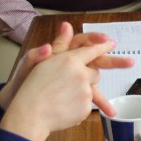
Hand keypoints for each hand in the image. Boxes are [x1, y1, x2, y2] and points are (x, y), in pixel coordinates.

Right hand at [0, 39, 132, 140]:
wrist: (29, 115)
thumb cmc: (30, 87)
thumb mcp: (42, 61)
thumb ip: (59, 44)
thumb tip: (67, 26)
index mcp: (70, 60)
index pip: (92, 50)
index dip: (102, 46)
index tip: (111, 42)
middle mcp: (81, 74)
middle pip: (95, 73)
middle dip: (87, 77)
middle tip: (71, 83)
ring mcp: (85, 92)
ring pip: (92, 90)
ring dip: (82, 92)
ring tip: (62, 97)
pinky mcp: (85, 108)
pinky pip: (86, 105)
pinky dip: (78, 106)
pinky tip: (63, 107)